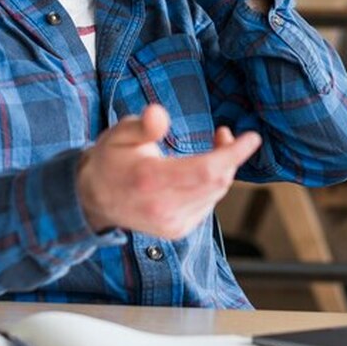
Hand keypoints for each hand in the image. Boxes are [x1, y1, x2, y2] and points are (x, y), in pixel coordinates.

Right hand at [77, 104, 261, 238]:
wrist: (94, 199)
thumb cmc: (111, 160)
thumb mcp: (119, 134)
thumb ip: (142, 125)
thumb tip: (158, 114)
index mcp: (150, 181)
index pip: (206, 170)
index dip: (233, 154)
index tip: (253, 137)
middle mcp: (163, 208)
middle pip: (216, 182)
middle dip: (230, 156)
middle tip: (224, 133)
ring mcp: (171, 223)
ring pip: (216, 194)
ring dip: (224, 169)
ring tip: (215, 146)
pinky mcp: (177, 231)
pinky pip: (208, 204)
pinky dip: (213, 185)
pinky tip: (202, 172)